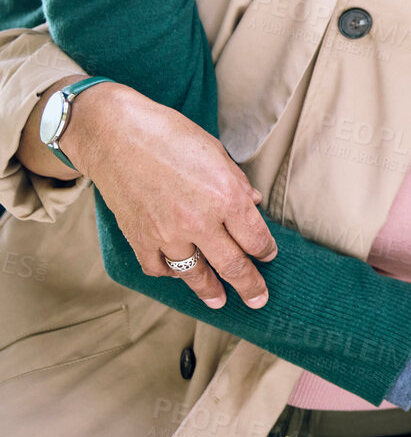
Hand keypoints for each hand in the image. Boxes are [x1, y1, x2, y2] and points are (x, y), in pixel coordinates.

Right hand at [49, 81, 276, 308]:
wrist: (116, 135)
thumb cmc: (171, 135)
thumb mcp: (217, 153)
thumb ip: (237, 183)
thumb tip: (253, 204)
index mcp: (227, 197)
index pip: (256, 238)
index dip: (265, 250)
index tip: (268, 256)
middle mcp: (200, 222)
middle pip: (233, 265)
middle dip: (249, 285)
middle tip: (259, 299)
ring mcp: (168, 234)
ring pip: (195, 274)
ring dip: (210, 291)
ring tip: (220, 302)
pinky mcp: (140, 239)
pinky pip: (160, 267)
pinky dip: (170, 272)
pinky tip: (178, 273)